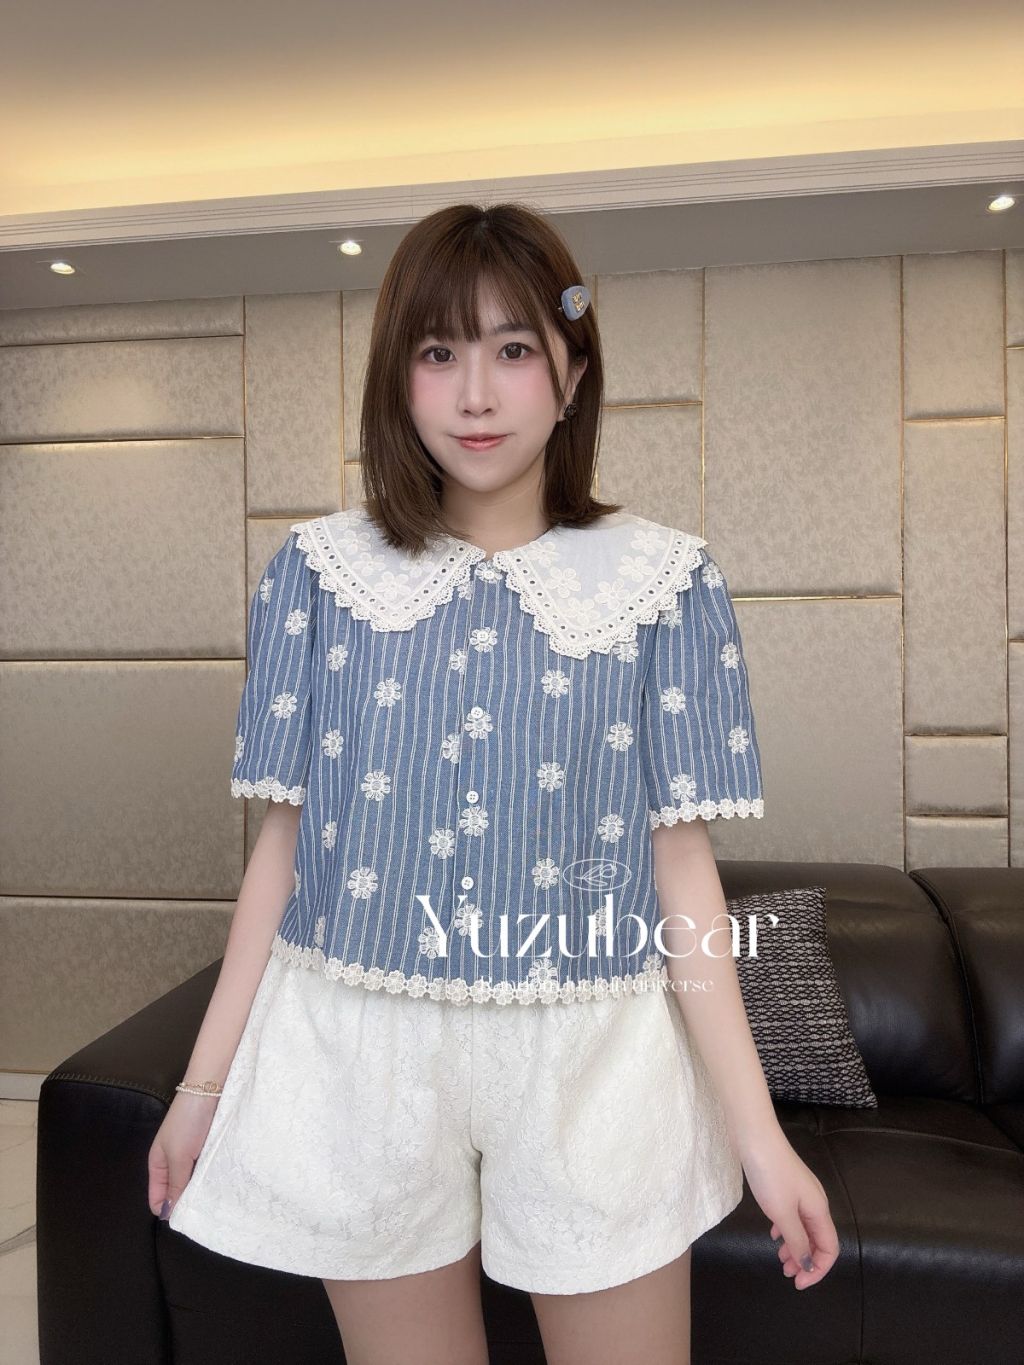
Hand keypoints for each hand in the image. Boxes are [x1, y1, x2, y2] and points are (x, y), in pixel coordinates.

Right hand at [147, 1092, 219, 1219]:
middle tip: (203, 1214)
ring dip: (201, 1190)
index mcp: (158, 1164)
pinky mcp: (207, 1147)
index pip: (157, 1198)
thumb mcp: (179, 1156)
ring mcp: (191, 1154)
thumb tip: (167, 1214)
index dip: (168, 1210)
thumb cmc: (188, 1122)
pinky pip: (207, 1170)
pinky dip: (211, 1177)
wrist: (209, 1089)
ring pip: (193, 1182)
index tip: (186, 1219)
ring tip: (215, 1203)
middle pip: (176, 1192)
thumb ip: (175, 1185)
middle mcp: (173, 1161)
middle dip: (186, 1203)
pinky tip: (222, 1185)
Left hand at [737, 1128, 839, 1289]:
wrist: (755, 1136)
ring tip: (779, 1259)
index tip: (799, 1282)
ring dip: (795, 1247)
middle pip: (819, 1240)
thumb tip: (809, 1264)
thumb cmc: (770, 1175)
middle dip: (806, 1261)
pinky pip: (793, 1216)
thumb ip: (797, 1240)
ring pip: (805, 1229)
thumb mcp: (782, 1213)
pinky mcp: (787, 1186)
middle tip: (786, 1274)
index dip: (819, 1270)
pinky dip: (786, 1230)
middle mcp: (815, 1202)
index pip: (830, 1248)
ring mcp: (801, 1193)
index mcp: (819, 1210)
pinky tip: (774, 1234)